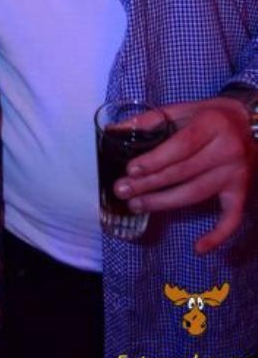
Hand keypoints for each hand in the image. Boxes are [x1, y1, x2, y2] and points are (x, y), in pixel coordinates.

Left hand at [113, 98, 255, 253]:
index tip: (131, 170)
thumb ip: (150, 120)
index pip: (181, 147)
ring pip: (197, 194)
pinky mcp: (241, 192)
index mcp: (212, 125)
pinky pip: (231, 218)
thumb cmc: (210, 116)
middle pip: (184, 172)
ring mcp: (236, 174)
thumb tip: (114, 131)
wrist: (249, 123)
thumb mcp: (183, 109)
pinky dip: (217, 235)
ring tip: (137, 205)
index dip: (155, 160)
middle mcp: (227, 150)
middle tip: (123, 191)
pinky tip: (199, 248)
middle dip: (150, 184)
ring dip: (164, 203)